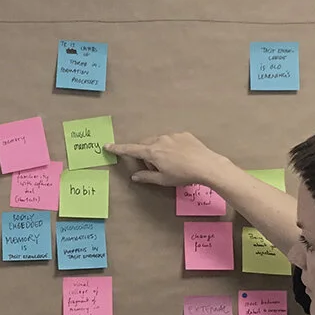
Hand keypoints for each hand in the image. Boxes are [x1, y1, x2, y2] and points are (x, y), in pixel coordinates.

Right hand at [106, 133, 235, 188]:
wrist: (207, 165)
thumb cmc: (183, 175)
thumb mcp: (163, 180)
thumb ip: (147, 177)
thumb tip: (135, 176)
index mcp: (152, 152)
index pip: (130, 149)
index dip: (118, 148)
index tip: (107, 145)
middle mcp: (160, 140)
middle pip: (145, 144)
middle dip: (145, 154)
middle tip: (154, 168)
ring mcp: (172, 136)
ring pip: (158, 141)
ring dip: (158, 150)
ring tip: (170, 163)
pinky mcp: (183, 134)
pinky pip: (171, 139)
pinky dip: (171, 147)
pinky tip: (181, 157)